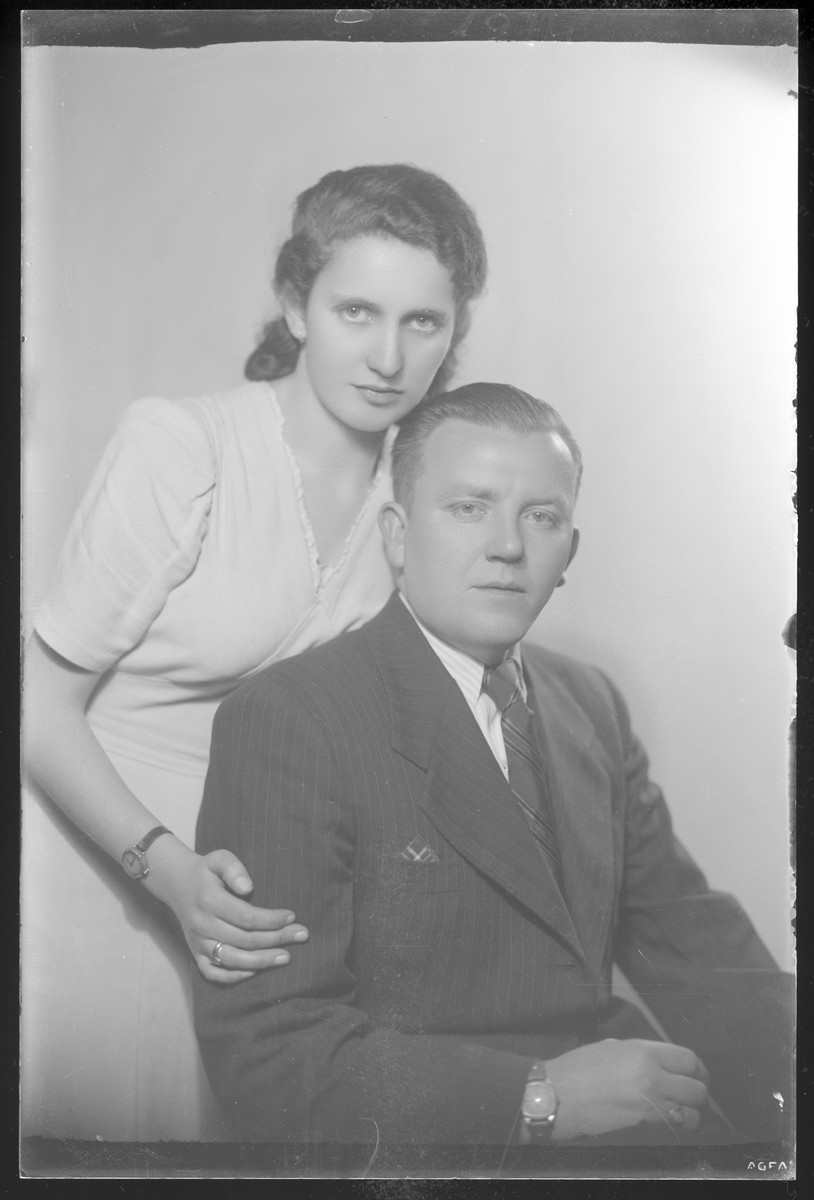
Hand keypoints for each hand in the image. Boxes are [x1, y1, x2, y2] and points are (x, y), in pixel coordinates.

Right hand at [144, 838, 309, 983]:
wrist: (178, 884)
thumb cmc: (206, 871)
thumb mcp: (219, 858)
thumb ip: (234, 869)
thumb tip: (248, 887)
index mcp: (209, 901)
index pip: (246, 917)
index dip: (271, 920)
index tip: (292, 916)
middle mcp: (202, 925)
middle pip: (245, 940)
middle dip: (277, 939)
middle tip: (302, 935)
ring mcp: (198, 942)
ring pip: (233, 959)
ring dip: (262, 961)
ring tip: (286, 957)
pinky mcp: (195, 954)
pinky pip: (213, 973)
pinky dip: (234, 976)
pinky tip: (255, 971)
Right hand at [545, 1039, 708, 1140]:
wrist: (558, 1095)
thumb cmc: (578, 1068)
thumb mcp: (612, 1047)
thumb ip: (640, 1053)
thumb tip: (660, 1063)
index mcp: (643, 1051)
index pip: (688, 1059)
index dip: (698, 1069)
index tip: (698, 1074)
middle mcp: (652, 1074)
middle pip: (697, 1086)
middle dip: (700, 1091)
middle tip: (695, 1094)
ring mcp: (650, 1100)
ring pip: (691, 1109)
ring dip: (694, 1111)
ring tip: (688, 1110)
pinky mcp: (644, 1123)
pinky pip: (676, 1123)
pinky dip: (681, 1123)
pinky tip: (675, 1120)